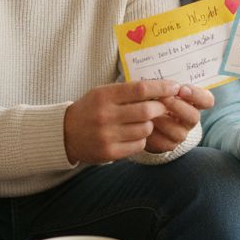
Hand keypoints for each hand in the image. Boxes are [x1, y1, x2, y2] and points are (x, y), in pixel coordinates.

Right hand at [64, 80, 180, 163]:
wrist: (64, 133)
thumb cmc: (90, 109)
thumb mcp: (102, 93)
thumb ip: (127, 91)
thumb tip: (161, 87)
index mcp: (104, 96)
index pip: (140, 89)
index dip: (161, 87)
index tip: (174, 86)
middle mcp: (105, 115)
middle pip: (147, 111)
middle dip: (160, 109)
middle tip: (162, 107)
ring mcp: (107, 135)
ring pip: (146, 129)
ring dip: (150, 125)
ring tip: (143, 122)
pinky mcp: (110, 152)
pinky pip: (139, 145)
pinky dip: (141, 139)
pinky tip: (133, 135)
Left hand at [144, 84, 214, 153]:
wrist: (143, 116)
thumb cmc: (155, 96)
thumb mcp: (161, 88)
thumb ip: (166, 85)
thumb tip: (162, 82)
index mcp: (194, 102)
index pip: (207, 100)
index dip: (197, 95)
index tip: (182, 89)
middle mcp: (191, 119)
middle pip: (194, 117)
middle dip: (177, 107)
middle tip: (163, 98)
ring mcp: (182, 133)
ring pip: (179, 133)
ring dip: (163, 121)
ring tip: (148, 112)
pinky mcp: (169, 145)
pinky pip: (164, 143)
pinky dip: (152, 134)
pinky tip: (143, 124)